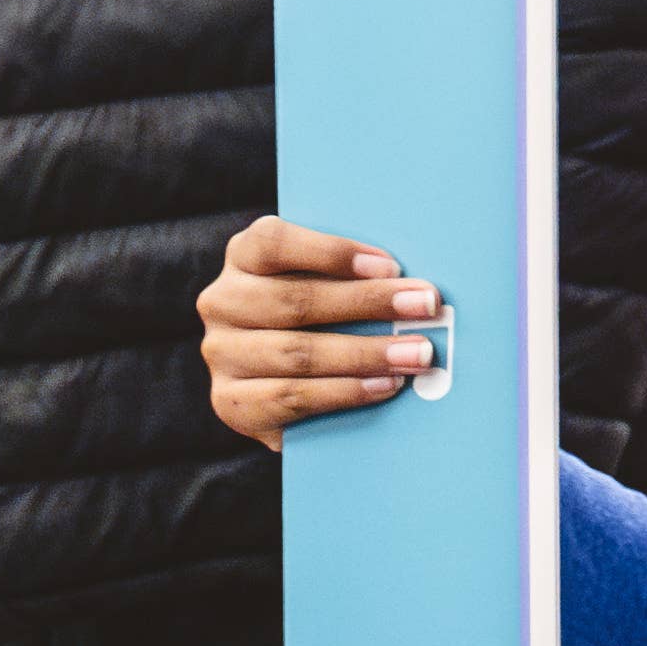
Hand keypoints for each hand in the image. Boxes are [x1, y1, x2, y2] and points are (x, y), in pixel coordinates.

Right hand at [202, 219, 436, 446]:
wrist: (278, 389)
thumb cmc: (317, 321)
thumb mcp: (325, 286)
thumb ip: (351, 276)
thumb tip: (413, 283)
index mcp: (244, 258)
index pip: (275, 243)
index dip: (332, 252)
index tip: (389, 264)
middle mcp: (222, 302)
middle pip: (294, 301)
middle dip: (368, 303)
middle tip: (425, 307)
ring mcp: (222, 353)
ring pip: (296, 353)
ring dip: (365, 354)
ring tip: (416, 354)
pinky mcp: (230, 402)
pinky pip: (291, 397)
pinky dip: (344, 392)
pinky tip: (384, 386)